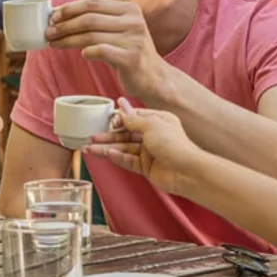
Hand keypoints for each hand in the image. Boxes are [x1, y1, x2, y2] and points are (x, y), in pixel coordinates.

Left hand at [45, 0, 167, 98]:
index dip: (70, 8)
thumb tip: (60, 16)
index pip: (93, 3)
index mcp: (129, 8)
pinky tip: (82, 55)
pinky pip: (102, 51)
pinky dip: (88, 52)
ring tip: (53, 44)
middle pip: (90, 18)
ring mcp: (135, 39)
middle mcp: (134, 20)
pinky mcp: (132, 58)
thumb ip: (97, 21)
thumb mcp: (118, 30)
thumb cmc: (128, 52)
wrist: (154, 77)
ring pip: (92, 35)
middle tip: (48, 32)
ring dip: (68, 40)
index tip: (53, 17)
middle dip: (65, 25)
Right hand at [82, 99, 203, 194]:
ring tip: (89, 148)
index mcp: (158, 120)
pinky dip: (117, 157)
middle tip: (90, 137)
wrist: (187, 171)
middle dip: (108, 135)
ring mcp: (149, 152)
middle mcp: (153, 135)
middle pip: (125, 134)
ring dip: (107, 147)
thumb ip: (132, 118)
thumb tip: (121, 104)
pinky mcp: (146, 167)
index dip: (119, 119)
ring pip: (123, 148)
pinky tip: (106, 154)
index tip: (106, 121)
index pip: (133, 117)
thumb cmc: (175, 145)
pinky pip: (128, 160)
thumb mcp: (151, 125)